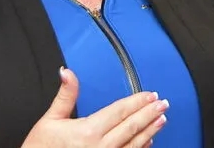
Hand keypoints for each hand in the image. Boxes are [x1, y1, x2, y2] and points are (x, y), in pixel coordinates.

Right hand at [22, 67, 167, 147]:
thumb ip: (65, 96)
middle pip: (131, 126)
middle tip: (163, 104)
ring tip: (161, 119)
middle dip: (149, 114)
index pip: (119, 111)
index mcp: (87, 131)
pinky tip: (148, 141)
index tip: (150, 94)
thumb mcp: (50, 120)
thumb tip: (67, 72)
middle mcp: (100, 147)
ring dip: (150, 130)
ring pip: (133, 143)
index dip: (137, 102)